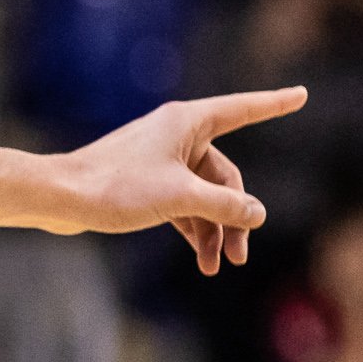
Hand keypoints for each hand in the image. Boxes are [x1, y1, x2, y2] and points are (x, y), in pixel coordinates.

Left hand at [55, 88, 306, 274]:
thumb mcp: (181, 198)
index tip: (302, 95)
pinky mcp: (145, 182)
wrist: (60, 198)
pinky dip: (193, 227)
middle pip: (225, 175)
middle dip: (234, 216)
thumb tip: (257, 214)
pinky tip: (201, 258)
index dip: (274, 105)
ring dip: (213, 229)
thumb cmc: (116, 188)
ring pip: (203, 194)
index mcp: (187, 122)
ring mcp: (159, 159)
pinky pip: (182, 202)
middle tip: (239, 257)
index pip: (243, 110)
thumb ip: (225, 205)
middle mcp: (176, 134)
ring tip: (217, 266)